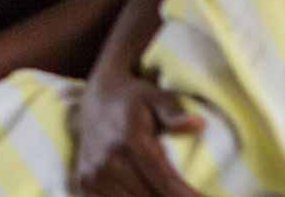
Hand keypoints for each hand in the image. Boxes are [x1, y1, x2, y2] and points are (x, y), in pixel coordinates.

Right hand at [73, 72, 203, 196]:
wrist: (96, 100)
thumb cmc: (134, 100)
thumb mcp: (156, 97)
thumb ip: (174, 113)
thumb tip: (199, 123)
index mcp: (130, 139)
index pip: (163, 180)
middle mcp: (108, 160)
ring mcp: (93, 174)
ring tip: (170, 195)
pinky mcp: (85, 184)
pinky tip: (147, 195)